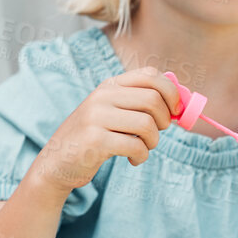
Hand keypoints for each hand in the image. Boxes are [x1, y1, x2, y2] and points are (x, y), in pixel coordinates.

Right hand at [31, 67, 177, 193]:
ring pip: (147, 125)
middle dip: (164, 121)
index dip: (171, 92)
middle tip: (156, 133)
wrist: (57, 162)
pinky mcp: (95, 141)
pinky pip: (136, 147)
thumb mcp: (111, 112)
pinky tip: (133, 160)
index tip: (174, 111)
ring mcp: (96, 117)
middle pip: (153, 100)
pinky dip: (141, 156)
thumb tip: (180, 101)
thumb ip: (138, 103)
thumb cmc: (93, 138)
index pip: (150, 75)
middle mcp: (101, 96)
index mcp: (108, 86)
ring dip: (153, 142)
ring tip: (143, 148)